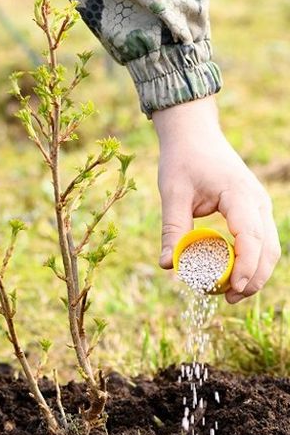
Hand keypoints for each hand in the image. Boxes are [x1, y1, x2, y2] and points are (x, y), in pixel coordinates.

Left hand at [153, 97, 280, 303]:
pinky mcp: (253, 210)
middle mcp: (257, 202)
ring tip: (228, 294)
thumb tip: (166, 265)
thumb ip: (172, 229)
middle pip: (268, 249)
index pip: (251, 237)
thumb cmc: (182, 160)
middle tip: (228, 300)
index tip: (232, 289)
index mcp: (240, 195)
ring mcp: (259, 206)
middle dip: (253, 278)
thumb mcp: (173, 193)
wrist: (193, 134)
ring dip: (254, 273)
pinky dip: (250, 260)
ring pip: (269, 248)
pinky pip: (260, 241)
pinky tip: (230, 275)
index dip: (245, 267)